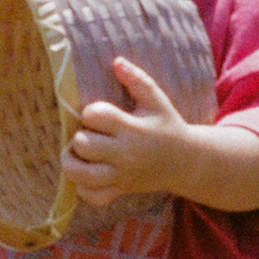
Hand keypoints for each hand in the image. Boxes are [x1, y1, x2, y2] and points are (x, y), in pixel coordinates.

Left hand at [63, 57, 192, 207]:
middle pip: (84, 145)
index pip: (95, 116)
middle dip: (80, 137)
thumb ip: (137, 80)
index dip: (90, 112)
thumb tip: (116, 61)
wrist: (185, 162)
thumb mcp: (157, 100)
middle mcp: (126, 154)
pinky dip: (84, 188)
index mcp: (134, 129)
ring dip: (72, 163)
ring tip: (77, 155)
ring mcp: (122, 176)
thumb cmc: (167, 126)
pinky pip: (93, 197)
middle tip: (88, 134)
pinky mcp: (120, 191)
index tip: (98, 115)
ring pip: (82, 175)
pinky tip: (88, 175)